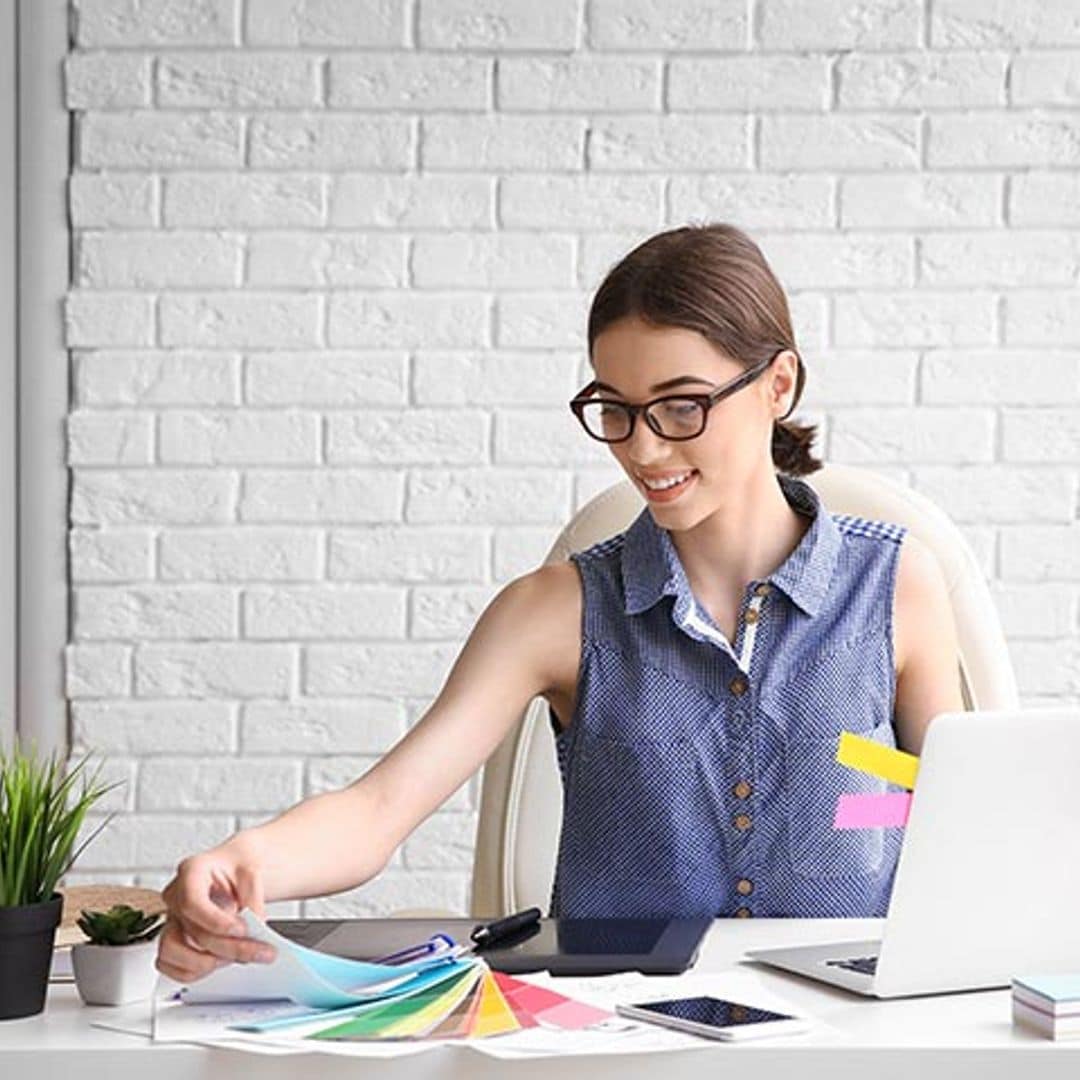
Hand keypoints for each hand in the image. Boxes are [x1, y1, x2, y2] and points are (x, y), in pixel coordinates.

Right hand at [156, 841, 276, 984]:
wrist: (234, 869)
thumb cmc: (237, 866)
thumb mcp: (252, 869)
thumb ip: (254, 897)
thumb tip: (255, 925)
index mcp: (191, 872)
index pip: (192, 902)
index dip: (215, 921)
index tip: (242, 930)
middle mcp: (176, 897)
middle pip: (192, 932)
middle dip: (230, 947)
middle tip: (261, 951)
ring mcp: (171, 919)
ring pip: (171, 952)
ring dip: (207, 962)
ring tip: (238, 958)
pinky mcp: (172, 939)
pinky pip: (169, 965)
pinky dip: (194, 971)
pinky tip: (220, 962)